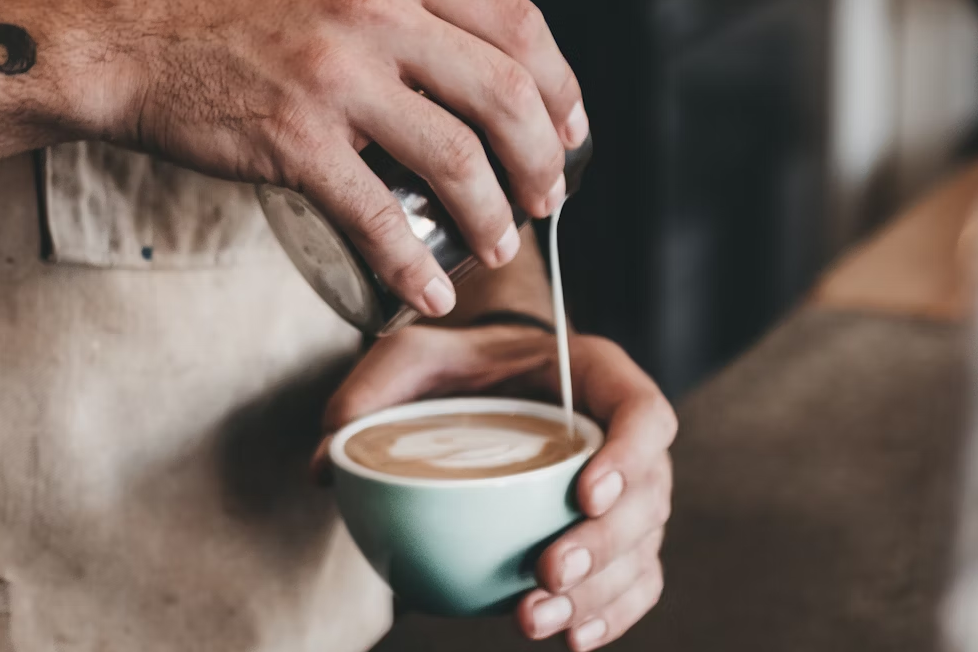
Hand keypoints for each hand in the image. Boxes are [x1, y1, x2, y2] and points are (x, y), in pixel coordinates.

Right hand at [68, 0, 587, 317]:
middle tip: (546, 199)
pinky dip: (413, 265)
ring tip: (498, 246)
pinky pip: (377, 215)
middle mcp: (375, 7)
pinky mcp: (294, 137)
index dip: (562, 89)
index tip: (570, 132)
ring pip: (456, 158)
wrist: (120, 32)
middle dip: (543, 161)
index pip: (520, 25)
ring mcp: (336, 73)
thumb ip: (400, 3)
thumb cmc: (221, 8)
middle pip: (505, 95)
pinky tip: (430, 291)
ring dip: (492, 217)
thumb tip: (468, 68)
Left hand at [316, 324, 675, 650]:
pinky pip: (635, 580)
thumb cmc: (462, 364)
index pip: (644, 411)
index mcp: (596, 377)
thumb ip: (373, 390)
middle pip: (649, 496)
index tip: (584, 493)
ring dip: (599, 592)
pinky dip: (612, 614)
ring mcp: (627, 491)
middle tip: (547, 572)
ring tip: (535, 619)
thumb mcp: (414, 355)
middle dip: (605, 544)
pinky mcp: (614, 535)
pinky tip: (571, 638)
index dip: (629, 455)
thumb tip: (329, 464)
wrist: (490, 382)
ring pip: (641, 548)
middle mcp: (623, 436)